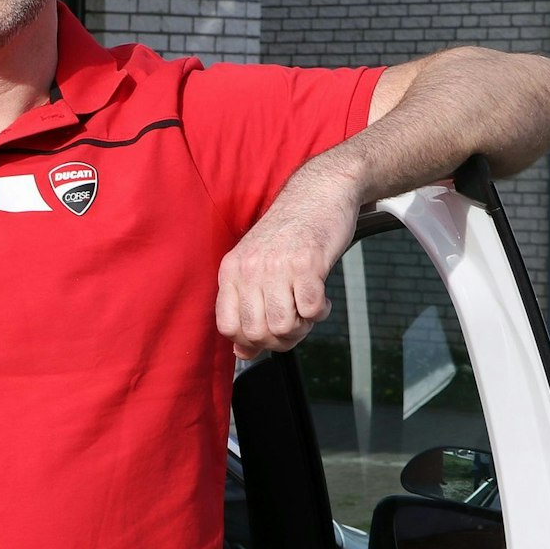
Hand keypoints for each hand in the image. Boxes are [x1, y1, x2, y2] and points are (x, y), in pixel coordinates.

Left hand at [217, 169, 359, 358]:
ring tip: (307, 309)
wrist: (318, 193)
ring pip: (283, 327)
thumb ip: (246, 308)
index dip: (250, 341)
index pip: (228, 327)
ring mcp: (277, 266)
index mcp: (231, 271)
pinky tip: (321, 298)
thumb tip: (242, 354)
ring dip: (302, 327)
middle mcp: (249, 269)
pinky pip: (311, 310)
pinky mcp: (308, 264)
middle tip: (295, 324)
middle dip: (280, 340)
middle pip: (257, 333)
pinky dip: (320, 312)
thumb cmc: (288, 234)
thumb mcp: (256, 267)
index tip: (268, 334)